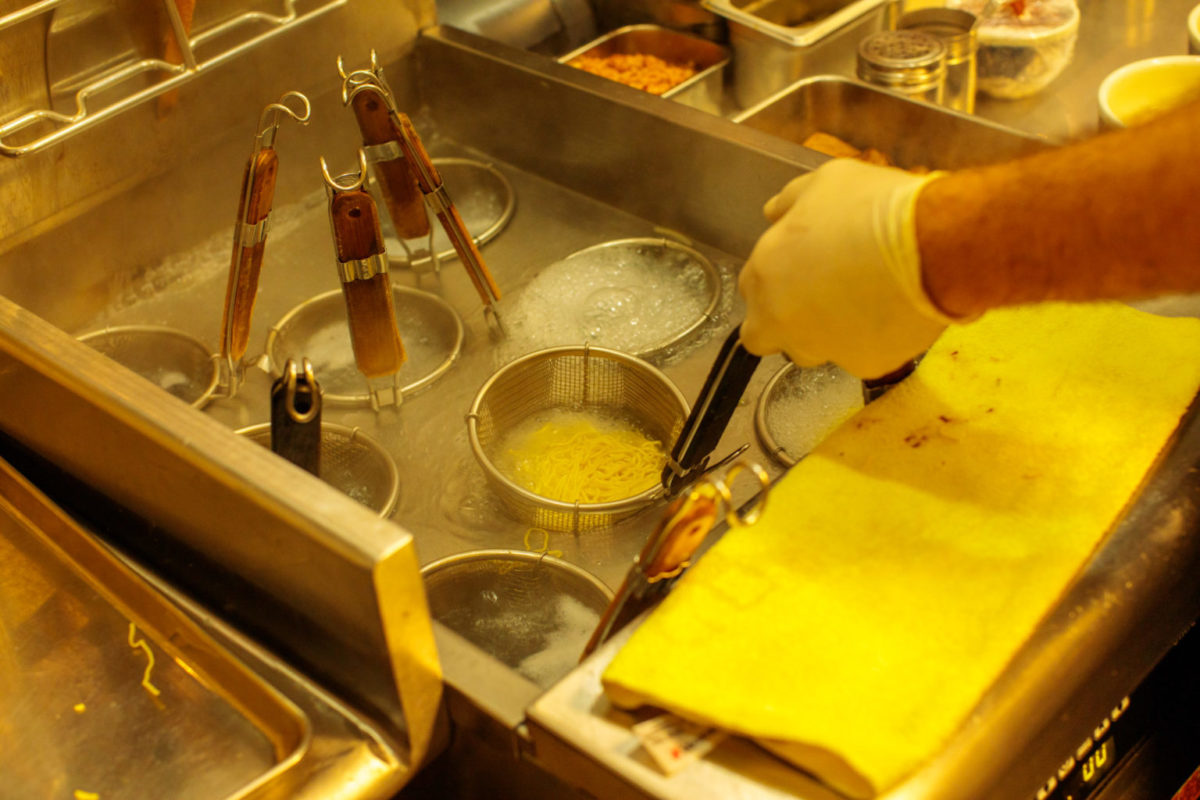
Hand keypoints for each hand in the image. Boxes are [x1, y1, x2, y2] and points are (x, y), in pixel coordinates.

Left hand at [738, 159, 954, 379]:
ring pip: (812, 350)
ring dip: (825, 333)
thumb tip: (772, 214)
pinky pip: (860, 357)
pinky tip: (893, 313)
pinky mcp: (864, 366)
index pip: (751, 291)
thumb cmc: (872, 206)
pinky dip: (872, 340)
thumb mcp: (823, 183)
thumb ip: (789, 203)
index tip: (800, 268)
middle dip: (785, 320)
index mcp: (765, 275)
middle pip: (767, 334)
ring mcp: (822, 348)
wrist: (933, 245)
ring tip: (862, 303)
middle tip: (822, 295)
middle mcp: (783, 321)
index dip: (775, 279)